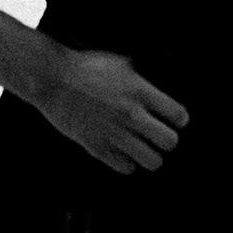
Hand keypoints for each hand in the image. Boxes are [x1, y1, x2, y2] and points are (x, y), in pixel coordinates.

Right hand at [34, 47, 188, 174]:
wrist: (53, 79)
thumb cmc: (85, 68)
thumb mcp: (120, 65)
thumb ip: (140, 81)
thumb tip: (153, 91)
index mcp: (140, 91)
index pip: (178, 114)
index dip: (179, 119)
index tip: (175, 120)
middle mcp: (131, 114)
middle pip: (169, 142)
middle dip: (168, 141)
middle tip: (161, 138)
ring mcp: (114, 133)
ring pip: (152, 161)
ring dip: (151, 156)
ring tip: (145, 151)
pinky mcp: (97, 147)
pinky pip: (125, 167)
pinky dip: (128, 163)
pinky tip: (123, 154)